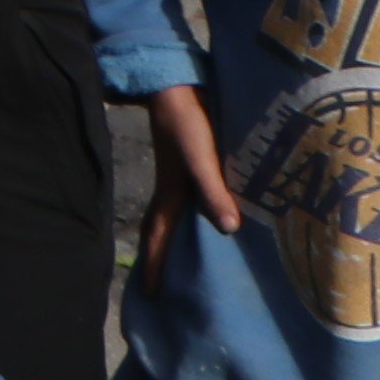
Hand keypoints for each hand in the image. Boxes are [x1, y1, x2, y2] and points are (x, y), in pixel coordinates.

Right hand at [139, 84, 239, 282]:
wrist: (178, 84)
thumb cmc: (187, 121)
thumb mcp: (200, 155)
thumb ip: (212, 189)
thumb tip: (228, 229)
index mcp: (171, 193)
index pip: (158, 236)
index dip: (154, 265)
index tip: (151, 295)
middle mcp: (175, 191)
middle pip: (163, 232)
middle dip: (161, 259)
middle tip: (166, 288)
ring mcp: (184, 179)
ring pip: (179, 219)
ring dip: (179, 241)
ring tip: (189, 263)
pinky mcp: (198, 167)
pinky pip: (195, 203)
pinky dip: (200, 219)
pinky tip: (218, 222)